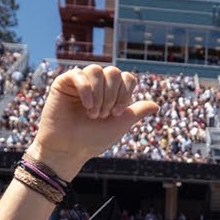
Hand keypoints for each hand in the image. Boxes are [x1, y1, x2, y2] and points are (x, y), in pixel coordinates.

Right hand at [28, 65, 158, 174]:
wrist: (68, 149)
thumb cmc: (92, 139)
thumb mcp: (120, 125)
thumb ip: (137, 112)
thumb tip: (156, 105)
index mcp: (111, 93)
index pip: (126, 78)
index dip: (125, 93)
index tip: (117, 114)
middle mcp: (96, 85)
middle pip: (113, 72)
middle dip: (112, 95)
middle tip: (103, 115)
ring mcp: (80, 83)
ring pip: (96, 70)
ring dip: (99, 94)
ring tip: (93, 113)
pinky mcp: (63, 83)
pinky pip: (78, 74)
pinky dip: (86, 89)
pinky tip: (86, 105)